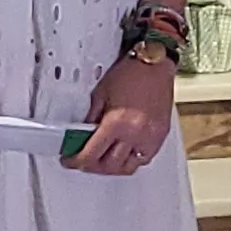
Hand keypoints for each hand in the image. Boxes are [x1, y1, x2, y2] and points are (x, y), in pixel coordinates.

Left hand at [69, 54, 175, 175]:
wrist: (155, 63)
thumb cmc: (131, 72)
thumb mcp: (101, 94)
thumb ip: (91, 117)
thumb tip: (81, 135)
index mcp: (117, 124)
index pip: (91, 155)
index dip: (76, 161)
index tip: (70, 160)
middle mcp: (134, 134)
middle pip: (109, 166)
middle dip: (92, 166)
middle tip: (84, 160)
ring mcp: (150, 137)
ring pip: (128, 167)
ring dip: (112, 167)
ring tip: (103, 160)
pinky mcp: (160, 136)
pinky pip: (144, 159)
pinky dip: (131, 161)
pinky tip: (124, 154)